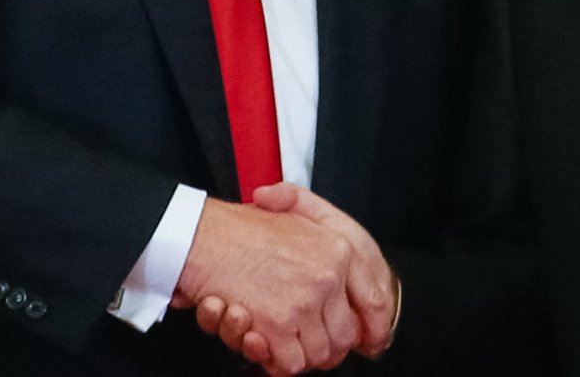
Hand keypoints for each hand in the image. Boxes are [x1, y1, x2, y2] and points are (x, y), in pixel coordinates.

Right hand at [251, 183, 398, 358]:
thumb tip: (353, 283)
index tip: (368, 342)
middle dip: (326, 346)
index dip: (372, 329)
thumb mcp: (300, 217)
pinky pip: (290, 363)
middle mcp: (329, 276)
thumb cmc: (244, 227)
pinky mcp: (278, 324)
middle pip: (345, 336)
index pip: (376, 302)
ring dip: (299, 354)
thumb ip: (330, 242)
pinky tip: (266, 343)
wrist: (203, 235)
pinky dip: (277, 362)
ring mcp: (304, 302)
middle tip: (306, 341)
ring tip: (280, 340)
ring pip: (319, 354)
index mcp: (340, 249)